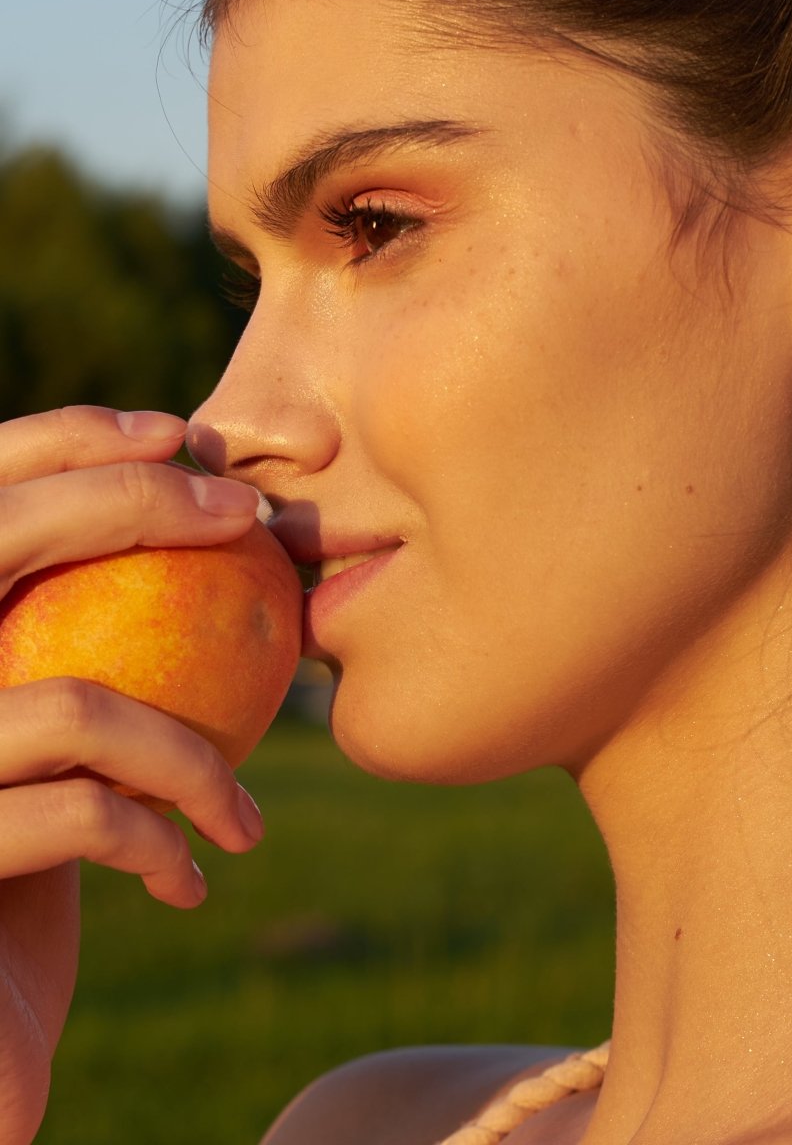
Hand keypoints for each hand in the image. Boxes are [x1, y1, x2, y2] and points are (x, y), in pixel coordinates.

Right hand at [0, 406, 266, 1144]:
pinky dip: (159, 841)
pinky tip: (186, 876)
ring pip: (82, 707)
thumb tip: (200, 522)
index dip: (64, 439)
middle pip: (5, 535)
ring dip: (193, 762)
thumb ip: (73, 647)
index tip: (180, 434)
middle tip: (247, 518)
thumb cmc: (4, 863)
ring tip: (241, 817)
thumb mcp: (30, 740)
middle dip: (141, 502)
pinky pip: (83, 813)